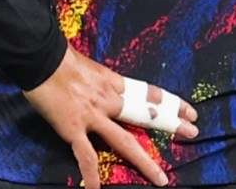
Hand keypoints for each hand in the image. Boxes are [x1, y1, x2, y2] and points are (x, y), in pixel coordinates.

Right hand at [22, 45, 197, 187]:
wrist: (42, 59)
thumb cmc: (63, 61)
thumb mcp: (94, 70)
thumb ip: (105, 85)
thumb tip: (114, 91)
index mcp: (116, 84)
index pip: (150, 94)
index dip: (171, 104)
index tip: (190, 112)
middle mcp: (110, 100)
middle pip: (146, 114)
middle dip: (171, 124)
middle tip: (193, 132)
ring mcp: (93, 116)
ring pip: (124, 141)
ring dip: (144, 161)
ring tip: (160, 179)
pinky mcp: (73, 129)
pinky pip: (86, 156)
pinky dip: (91, 174)